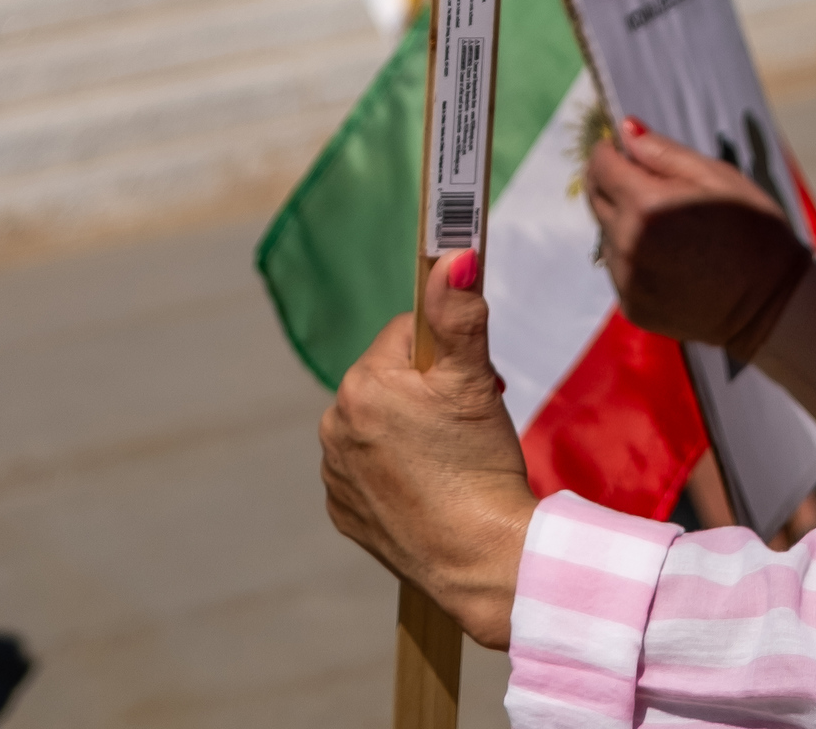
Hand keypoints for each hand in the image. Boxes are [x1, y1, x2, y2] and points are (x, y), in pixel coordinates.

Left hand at [319, 251, 536, 650]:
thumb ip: (459, 311)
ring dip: (409, 427)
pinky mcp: (344, 512)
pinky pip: (369, 469)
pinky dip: (395, 470)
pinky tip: (428, 486)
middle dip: (428, 390)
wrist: (481, 562)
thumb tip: (453, 254)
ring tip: (451, 457)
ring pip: (379, 422)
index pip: (408, 334)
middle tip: (466, 421)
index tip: (473, 382)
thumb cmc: (480, 465)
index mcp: (362, 385)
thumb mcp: (475, 380)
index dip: (447, 354)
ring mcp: (336, 474)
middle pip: (391, 379)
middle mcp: (334, 426)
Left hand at [585, 122, 809, 362]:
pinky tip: (669, 257)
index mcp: (645, 205)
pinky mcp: (632, 306)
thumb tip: (625, 130)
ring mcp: (627, 280)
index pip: (599, 165)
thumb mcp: (715, 176)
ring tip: (669, 228)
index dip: (611, 152)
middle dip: (614, 183)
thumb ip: (663, 152)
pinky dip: (634, 256)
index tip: (629, 152)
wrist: (771, 304)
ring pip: (606, 235)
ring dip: (624, 222)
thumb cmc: (751, 231)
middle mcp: (626, 244)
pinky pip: (619, 269)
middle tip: (651, 185)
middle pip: (596, 198)